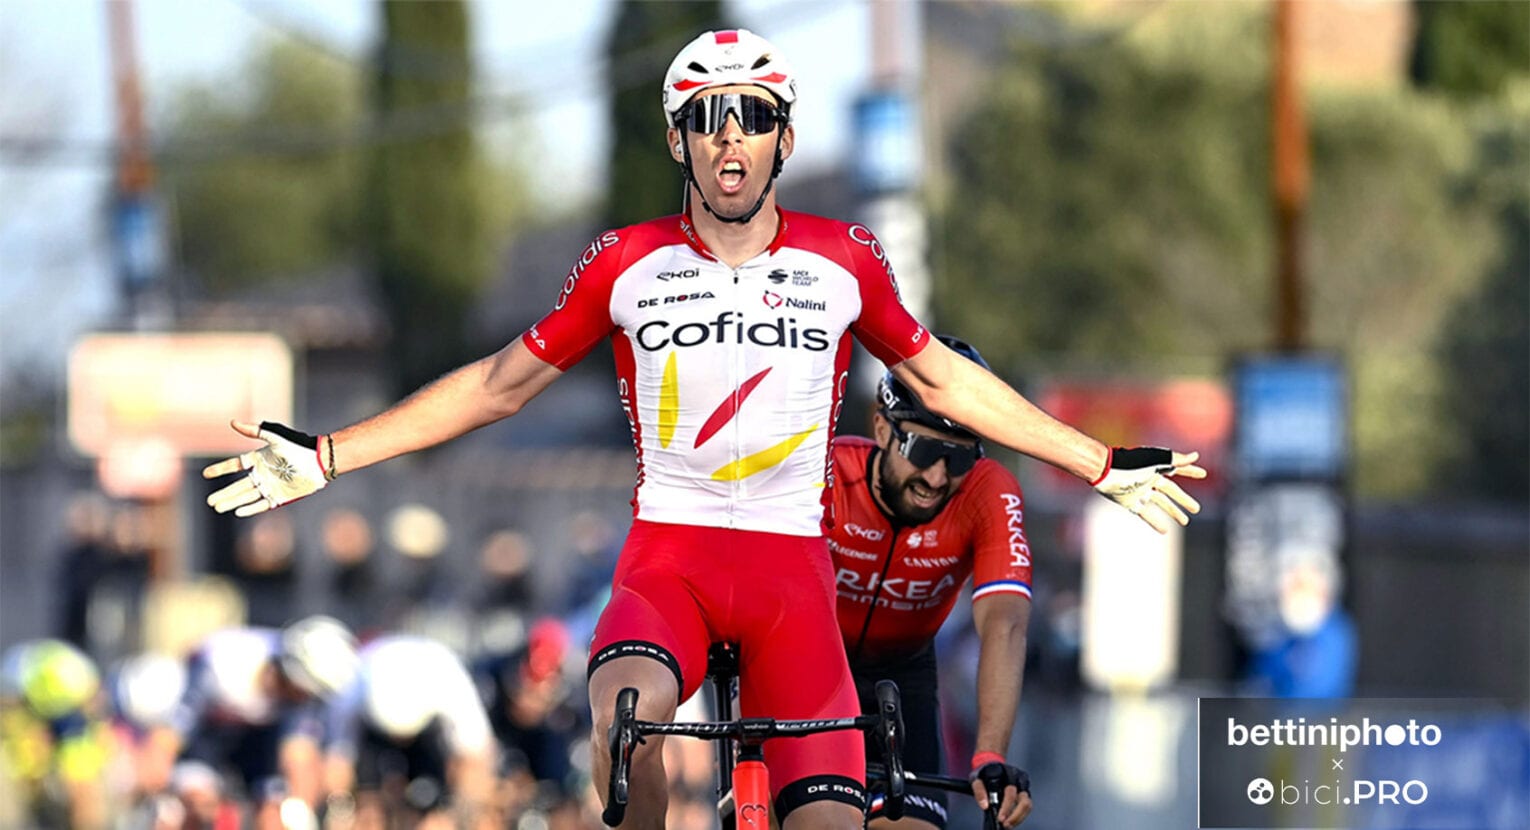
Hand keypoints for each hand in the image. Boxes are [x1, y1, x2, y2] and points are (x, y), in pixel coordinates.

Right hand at [202, 421, 329, 516]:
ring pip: (247, 496)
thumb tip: (233, 422)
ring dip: (233, 502)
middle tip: (210, 502)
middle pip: (238, 486)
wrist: (319, 461)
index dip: (221, 469)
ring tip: (218, 508)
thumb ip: (254, 430)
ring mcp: (271, 486)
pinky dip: (251, 508)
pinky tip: (238, 512)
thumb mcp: (274, 437)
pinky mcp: (280, 496)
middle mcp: (263, 474)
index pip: (235, 465)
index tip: (206, 474)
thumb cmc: (298, 446)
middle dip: (224, 493)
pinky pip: (262, 504)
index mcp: (259, 459)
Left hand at [970, 753, 1031, 827]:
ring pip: (1027, 806)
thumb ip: (979, 791)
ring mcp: (1024, 787)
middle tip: (1005, 825)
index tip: (1000, 818)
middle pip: (1024, 801)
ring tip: (1008, 826)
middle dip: (1015, 816)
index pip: (1011, 792)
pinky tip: (1010, 821)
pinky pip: (1025, 807)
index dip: (1007, 807)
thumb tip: (984, 806)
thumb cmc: (984, 772)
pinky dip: (1019, 816)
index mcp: (1010, 773)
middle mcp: (1020, 780)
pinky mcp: (1024, 793)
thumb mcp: (976, 778)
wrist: (990, 766)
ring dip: (1018, 818)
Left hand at [1091, 447, 1205, 532]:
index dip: (1190, 471)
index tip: (1203, 474)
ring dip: (1173, 512)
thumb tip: (1195, 455)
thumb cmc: (1130, 463)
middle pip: (1171, 491)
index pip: (1178, 468)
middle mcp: (1149, 479)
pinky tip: (1165, 531)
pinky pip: (1145, 513)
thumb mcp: (1155, 460)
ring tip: (1185, 522)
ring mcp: (1140, 491)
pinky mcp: (1130, 502)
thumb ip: (1175, 459)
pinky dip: (1155, 522)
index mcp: (1156, 467)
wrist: (1105, 472)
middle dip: (1184, 500)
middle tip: (1196, 509)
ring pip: (1161, 503)